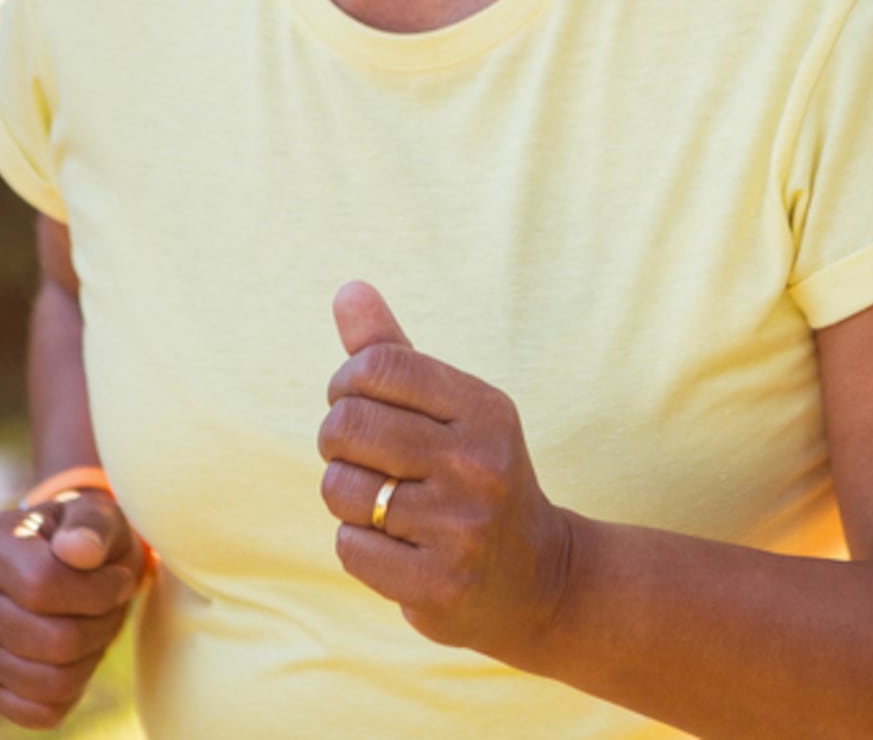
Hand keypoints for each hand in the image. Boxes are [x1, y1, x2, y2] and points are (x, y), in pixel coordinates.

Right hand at [0, 483, 146, 728]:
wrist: (70, 564)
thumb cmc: (88, 537)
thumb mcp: (99, 514)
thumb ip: (94, 524)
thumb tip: (78, 550)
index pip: (42, 587)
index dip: (98, 591)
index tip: (119, 578)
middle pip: (54, 642)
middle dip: (102, 625)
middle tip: (113, 605)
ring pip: (53, 681)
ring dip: (93, 656)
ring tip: (96, 626)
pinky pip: (41, 713)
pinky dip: (75, 690)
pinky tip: (78, 656)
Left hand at [318, 281, 576, 662]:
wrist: (536, 576)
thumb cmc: (474, 474)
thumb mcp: (453, 408)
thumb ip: (395, 351)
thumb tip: (347, 288)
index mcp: (484, 408)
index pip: (377, 366)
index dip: (346, 383)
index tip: (357, 401)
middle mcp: (478, 463)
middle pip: (346, 425)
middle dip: (336, 440)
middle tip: (360, 455)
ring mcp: (460, 527)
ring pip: (340, 489)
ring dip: (346, 497)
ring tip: (383, 503)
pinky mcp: (438, 584)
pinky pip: (349, 546)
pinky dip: (359, 544)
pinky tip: (396, 546)